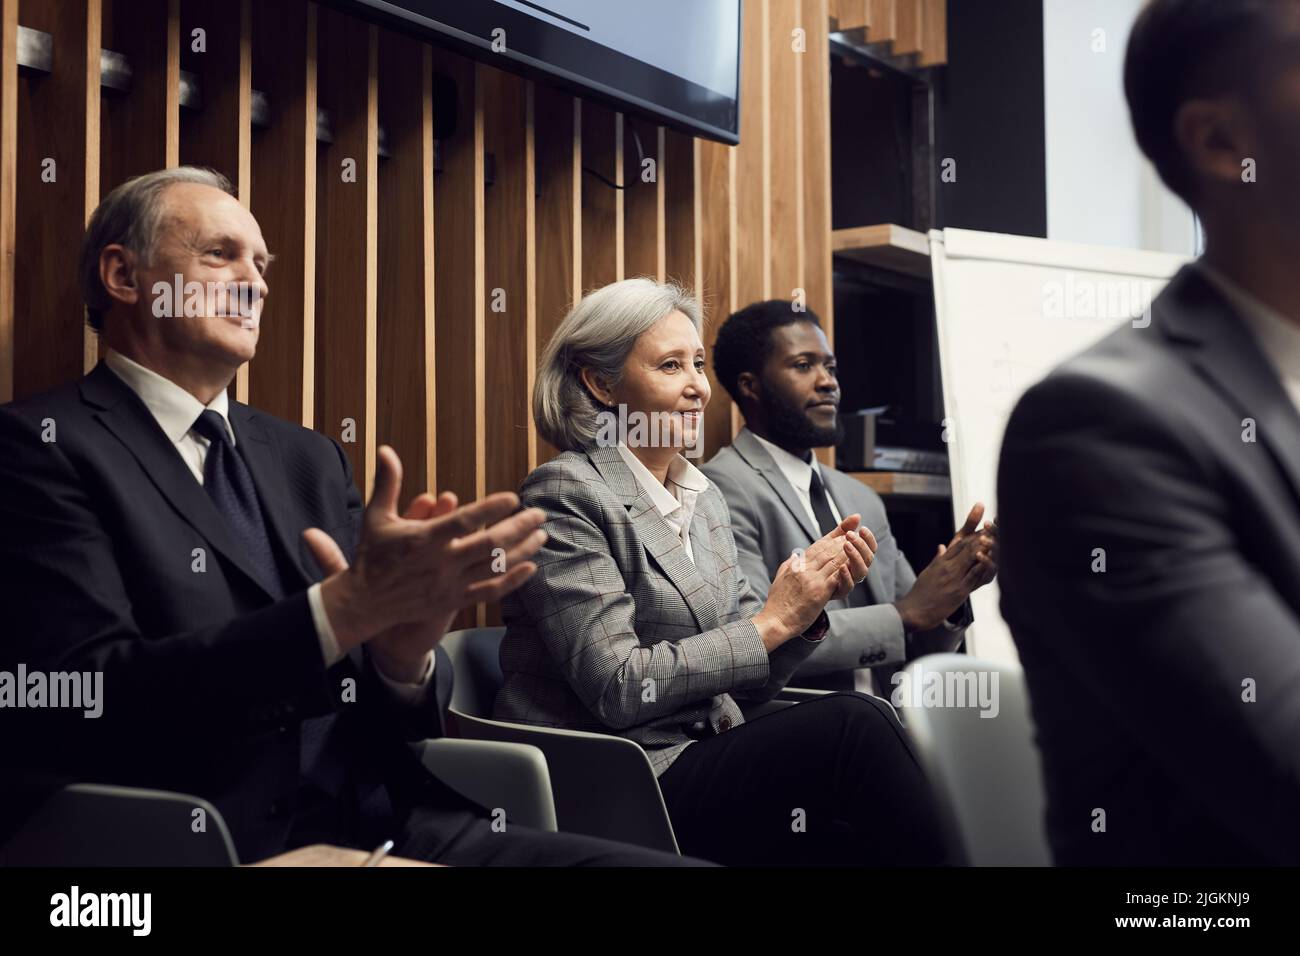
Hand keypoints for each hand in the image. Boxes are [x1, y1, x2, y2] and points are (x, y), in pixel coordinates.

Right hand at [305, 446, 547, 660]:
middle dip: (519, 528)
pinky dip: (513, 580)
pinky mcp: (453, 602)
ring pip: (494, 567)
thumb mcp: (376, 516)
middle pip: (489, 544)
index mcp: (423, 539)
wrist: (364, 603)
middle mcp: (440, 563)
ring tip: (541, 535)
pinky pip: (490, 592)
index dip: (490, 508)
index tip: (513, 497)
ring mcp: (449, 585)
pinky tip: (531, 567)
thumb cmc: (372, 555)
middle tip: (539, 514)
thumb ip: (387, 483)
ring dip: (522, 550)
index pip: (464, 521)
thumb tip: (385, 449)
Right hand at [753, 526, 851, 650]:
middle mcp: (805, 569)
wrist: (775, 620)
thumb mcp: (780, 577)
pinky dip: (846, 569)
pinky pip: (836, 577)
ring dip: (847, 552)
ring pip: (833, 560)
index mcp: (797, 565)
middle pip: (827, 550)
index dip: (831, 538)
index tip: (842, 532)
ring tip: (857, 545)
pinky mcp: (819, 592)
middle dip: (841, 542)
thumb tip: (795, 555)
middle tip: (854, 535)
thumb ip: (790, 565)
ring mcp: (812, 580)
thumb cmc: (777, 603)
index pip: (816, 547)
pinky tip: (854, 564)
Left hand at [810, 513, 877, 600]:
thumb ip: (843, 530)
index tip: (862, 529)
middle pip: (868, 558)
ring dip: (856, 557)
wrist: (802, 585)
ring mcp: (848, 581)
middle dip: (861, 545)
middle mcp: (855, 570)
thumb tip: (857, 516)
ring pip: (861, 572)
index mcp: (856, 558)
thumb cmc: (818, 562)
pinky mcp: (839, 592)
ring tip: (847, 546)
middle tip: (850, 535)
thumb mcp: (828, 543)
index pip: (870, 548)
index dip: (869, 539)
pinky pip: (848, 586)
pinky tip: (842, 566)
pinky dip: (847, 576)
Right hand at [894, 502, 997, 632]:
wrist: (914, 611)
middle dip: (982, 535)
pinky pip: (974, 575)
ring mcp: (954, 578)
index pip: (959, 542)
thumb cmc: (920, 593)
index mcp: (941, 562)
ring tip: (997, 535)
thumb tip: (942, 547)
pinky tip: (993, 559)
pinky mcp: (959, 590)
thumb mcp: (928, 572)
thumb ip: (938, 559)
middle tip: (994, 524)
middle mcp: (948, 566)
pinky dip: (984, 566)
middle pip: (967, 546)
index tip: (983, 520)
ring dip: (985, 546)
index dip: (972, 530)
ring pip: (972, 558)